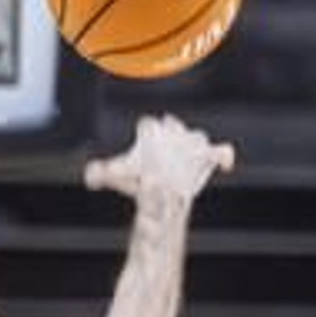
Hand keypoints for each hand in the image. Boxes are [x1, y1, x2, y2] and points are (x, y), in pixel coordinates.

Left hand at [85, 114, 235, 205]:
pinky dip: (224, 156)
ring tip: (190, 165)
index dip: (147, 136)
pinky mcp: (208, 158)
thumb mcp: (119, 175)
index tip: (146, 158)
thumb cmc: (138, 177)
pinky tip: (224, 166)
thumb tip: (91, 176)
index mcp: (150, 132)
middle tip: (170, 160)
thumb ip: (101, 174)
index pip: (149, 127)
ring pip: (197, 138)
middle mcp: (172, 133)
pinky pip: (221, 151)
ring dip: (195, 149)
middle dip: (173, 140)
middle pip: (175, 128)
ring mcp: (190, 144)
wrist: (161, 189)